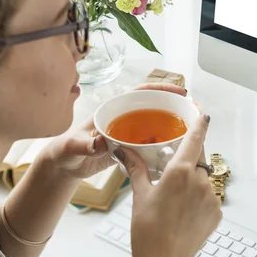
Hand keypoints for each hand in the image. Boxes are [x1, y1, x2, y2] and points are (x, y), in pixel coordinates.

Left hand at [43, 82, 187, 179]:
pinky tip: (174, 151)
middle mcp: (123, 118)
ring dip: (170, 126)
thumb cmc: (65, 151)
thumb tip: (100, 141)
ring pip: (154, 125)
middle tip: (192, 111)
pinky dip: (162, 146)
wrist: (63, 166)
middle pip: (153, 106)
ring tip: (190, 130)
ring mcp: (127, 133)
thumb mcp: (73, 146)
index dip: (161, 89)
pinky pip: (150, 144)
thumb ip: (85, 144)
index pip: (140, 93)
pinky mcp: (129, 148)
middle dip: (173, 106)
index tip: (179, 91)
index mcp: (112, 109)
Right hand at [115, 114, 221, 256]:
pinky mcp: (217, 211)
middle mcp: (199, 181)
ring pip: (204, 178)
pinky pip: (209, 196)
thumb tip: (124, 151)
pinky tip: (184, 211)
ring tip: (175, 198)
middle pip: (199, 157)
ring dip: (193, 181)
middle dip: (189, 158)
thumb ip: (136, 168)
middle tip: (174, 169)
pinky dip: (199, 198)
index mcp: (180, 172)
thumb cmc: (149, 232)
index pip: (195, 138)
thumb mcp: (140, 195)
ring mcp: (211, 197)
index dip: (200, 124)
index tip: (203, 115)